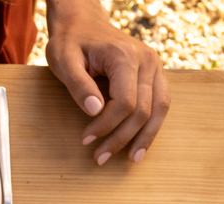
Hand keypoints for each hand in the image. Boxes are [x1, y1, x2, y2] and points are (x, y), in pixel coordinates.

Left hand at [47, 0, 171, 164]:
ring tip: (131, 159)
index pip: (125, 102)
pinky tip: (140, 143)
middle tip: (99, 157)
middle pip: (143, 109)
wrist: (84, 23)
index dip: (106, 125)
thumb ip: (79, 85)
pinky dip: (152, 125)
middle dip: (121, 137)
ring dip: (145, 137)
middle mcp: (147, 61)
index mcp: (125, 56)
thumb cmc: (71, 42)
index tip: (85, 139)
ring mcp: (154, 66)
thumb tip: (94, 111)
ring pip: (160, 108)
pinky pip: (160, 103)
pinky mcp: (154, 74)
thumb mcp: (63, 61)